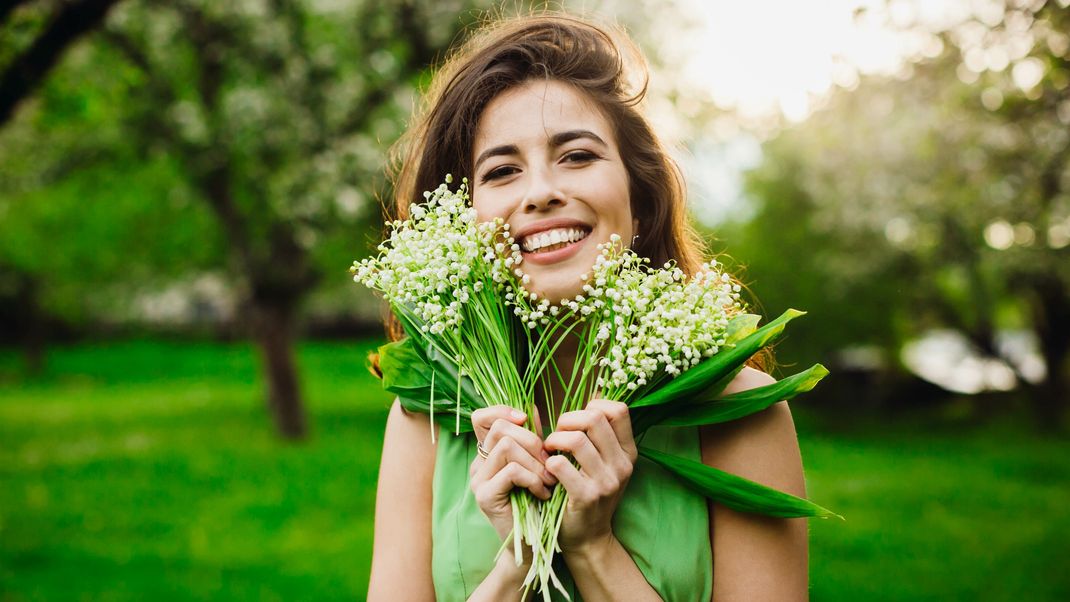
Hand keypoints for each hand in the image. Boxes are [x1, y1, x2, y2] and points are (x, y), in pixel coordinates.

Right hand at [469, 405, 556, 541]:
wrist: (533, 544)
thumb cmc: (537, 503)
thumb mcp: (536, 465)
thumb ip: (531, 439)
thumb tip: (531, 409)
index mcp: (488, 453)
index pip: (481, 417)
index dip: (502, 410)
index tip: (526, 420)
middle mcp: (478, 464)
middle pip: (500, 428)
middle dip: (532, 440)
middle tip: (549, 463)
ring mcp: (478, 480)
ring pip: (507, 446)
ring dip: (535, 462)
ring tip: (548, 480)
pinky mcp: (484, 496)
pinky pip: (511, 470)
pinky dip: (533, 478)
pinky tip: (542, 492)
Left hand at [543, 399, 637, 551]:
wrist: (587, 538)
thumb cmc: (589, 491)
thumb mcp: (603, 462)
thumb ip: (599, 432)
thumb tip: (595, 391)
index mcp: (628, 451)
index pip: (618, 409)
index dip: (593, 406)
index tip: (577, 421)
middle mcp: (622, 464)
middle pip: (594, 419)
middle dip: (568, 420)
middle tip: (556, 435)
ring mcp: (607, 482)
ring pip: (576, 439)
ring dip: (554, 440)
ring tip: (548, 451)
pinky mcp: (587, 497)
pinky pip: (562, 466)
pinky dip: (549, 463)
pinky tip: (547, 469)